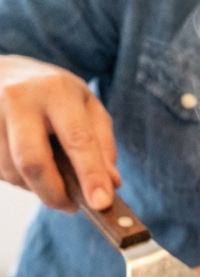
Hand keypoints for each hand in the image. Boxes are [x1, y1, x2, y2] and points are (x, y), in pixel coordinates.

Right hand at [0, 55, 120, 210]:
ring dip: (34, 188)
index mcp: (56, 90)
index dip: (91, 175)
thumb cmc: (51, 91)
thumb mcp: (85, 104)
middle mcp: (20, 98)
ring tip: (48, 178)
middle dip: (54, 194)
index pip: (77, 139)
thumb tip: (111, 182)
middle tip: (70, 206)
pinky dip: (18, 179)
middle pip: (33, 162)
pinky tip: (26, 167)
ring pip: (13, 172)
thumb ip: (102, 141)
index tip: (101, 203)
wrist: (2, 69)